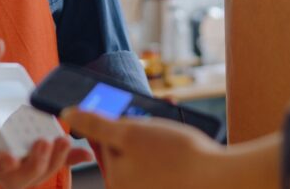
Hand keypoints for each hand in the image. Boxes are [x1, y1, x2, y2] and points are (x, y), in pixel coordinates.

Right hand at [0, 41, 93, 188]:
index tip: (10, 158)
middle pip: (10, 178)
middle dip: (30, 166)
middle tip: (44, 144)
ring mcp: (11, 147)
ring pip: (31, 173)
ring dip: (50, 163)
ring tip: (64, 142)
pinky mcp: (28, 140)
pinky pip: (47, 157)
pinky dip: (66, 159)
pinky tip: (84, 153)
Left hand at [63, 109, 281, 188]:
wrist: (222, 176)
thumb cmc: (176, 155)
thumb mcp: (130, 133)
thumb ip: (96, 124)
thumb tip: (68, 114)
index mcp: (117, 181)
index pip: (104, 143)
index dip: (116, 120)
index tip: (127, 110)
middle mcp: (132, 188)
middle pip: (126, 145)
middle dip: (139, 122)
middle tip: (155, 109)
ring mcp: (152, 186)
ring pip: (146, 146)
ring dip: (156, 125)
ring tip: (169, 114)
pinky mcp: (169, 182)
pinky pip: (162, 156)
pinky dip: (169, 139)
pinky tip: (179, 130)